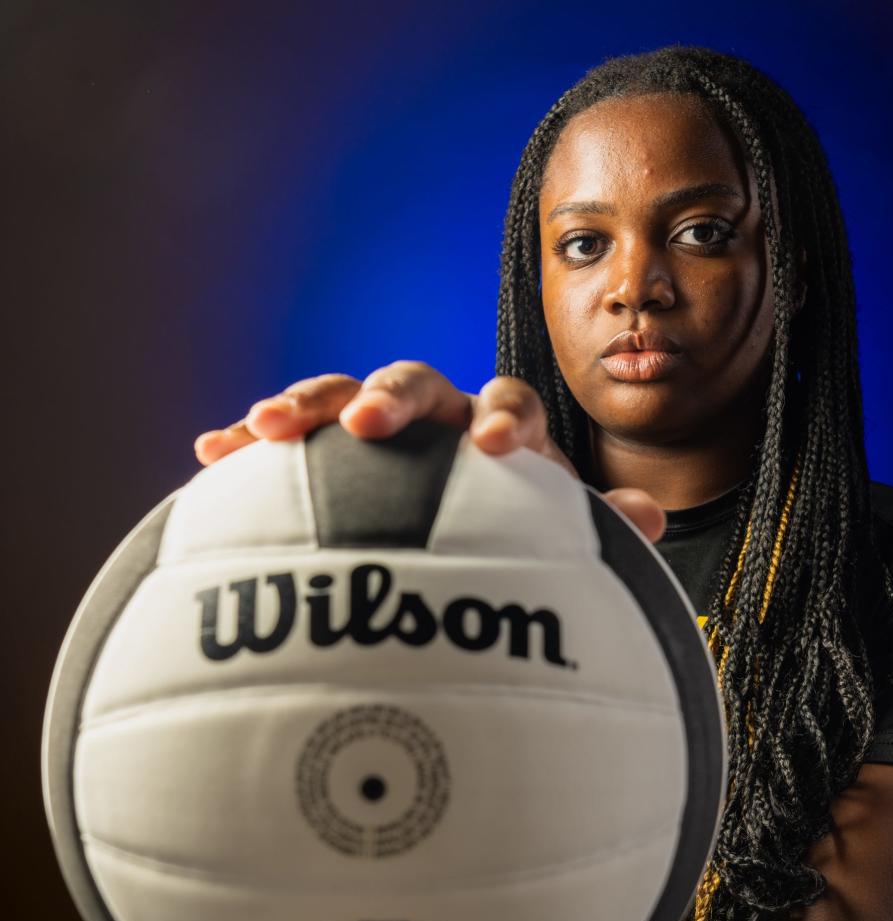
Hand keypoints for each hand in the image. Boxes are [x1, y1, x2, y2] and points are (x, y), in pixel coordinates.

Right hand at [194, 362, 665, 543]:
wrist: (462, 537)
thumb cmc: (509, 536)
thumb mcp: (554, 533)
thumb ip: (597, 523)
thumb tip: (653, 517)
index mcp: (498, 429)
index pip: (509, 405)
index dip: (505, 420)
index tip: (498, 448)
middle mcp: (439, 417)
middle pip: (417, 380)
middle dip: (392, 396)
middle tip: (367, 421)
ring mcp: (379, 431)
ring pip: (341, 395)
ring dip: (306, 404)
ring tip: (262, 427)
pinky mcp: (328, 452)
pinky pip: (287, 438)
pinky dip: (250, 444)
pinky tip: (207, 453)